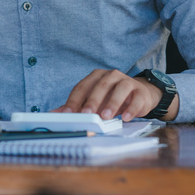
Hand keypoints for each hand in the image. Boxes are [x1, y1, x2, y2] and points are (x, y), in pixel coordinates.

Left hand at [51, 69, 177, 121]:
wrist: (140, 95)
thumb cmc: (112, 97)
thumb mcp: (93, 101)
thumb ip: (76, 106)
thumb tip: (54, 114)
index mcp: (96, 76)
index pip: (82, 87)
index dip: (74, 100)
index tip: (68, 113)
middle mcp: (111, 76)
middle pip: (100, 85)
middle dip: (92, 100)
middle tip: (87, 114)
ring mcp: (127, 82)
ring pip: (120, 89)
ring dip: (112, 103)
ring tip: (106, 116)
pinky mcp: (140, 92)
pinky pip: (136, 98)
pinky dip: (131, 108)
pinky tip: (126, 117)